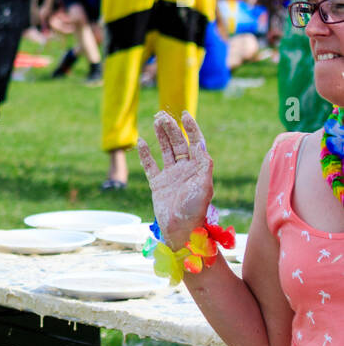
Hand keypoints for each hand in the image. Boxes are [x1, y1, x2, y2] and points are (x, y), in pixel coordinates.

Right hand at [137, 111, 214, 247]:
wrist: (180, 231)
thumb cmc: (195, 211)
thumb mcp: (204, 187)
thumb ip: (204, 165)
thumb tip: (201, 145)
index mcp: (198, 168)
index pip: (195, 142)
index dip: (191, 128)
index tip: (185, 114)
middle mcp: (185, 169)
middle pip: (178, 143)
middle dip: (171, 128)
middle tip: (162, 115)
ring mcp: (171, 176)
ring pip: (165, 150)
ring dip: (161, 135)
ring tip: (155, 121)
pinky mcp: (157, 184)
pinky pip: (150, 165)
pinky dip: (145, 154)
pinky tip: (141, 142)